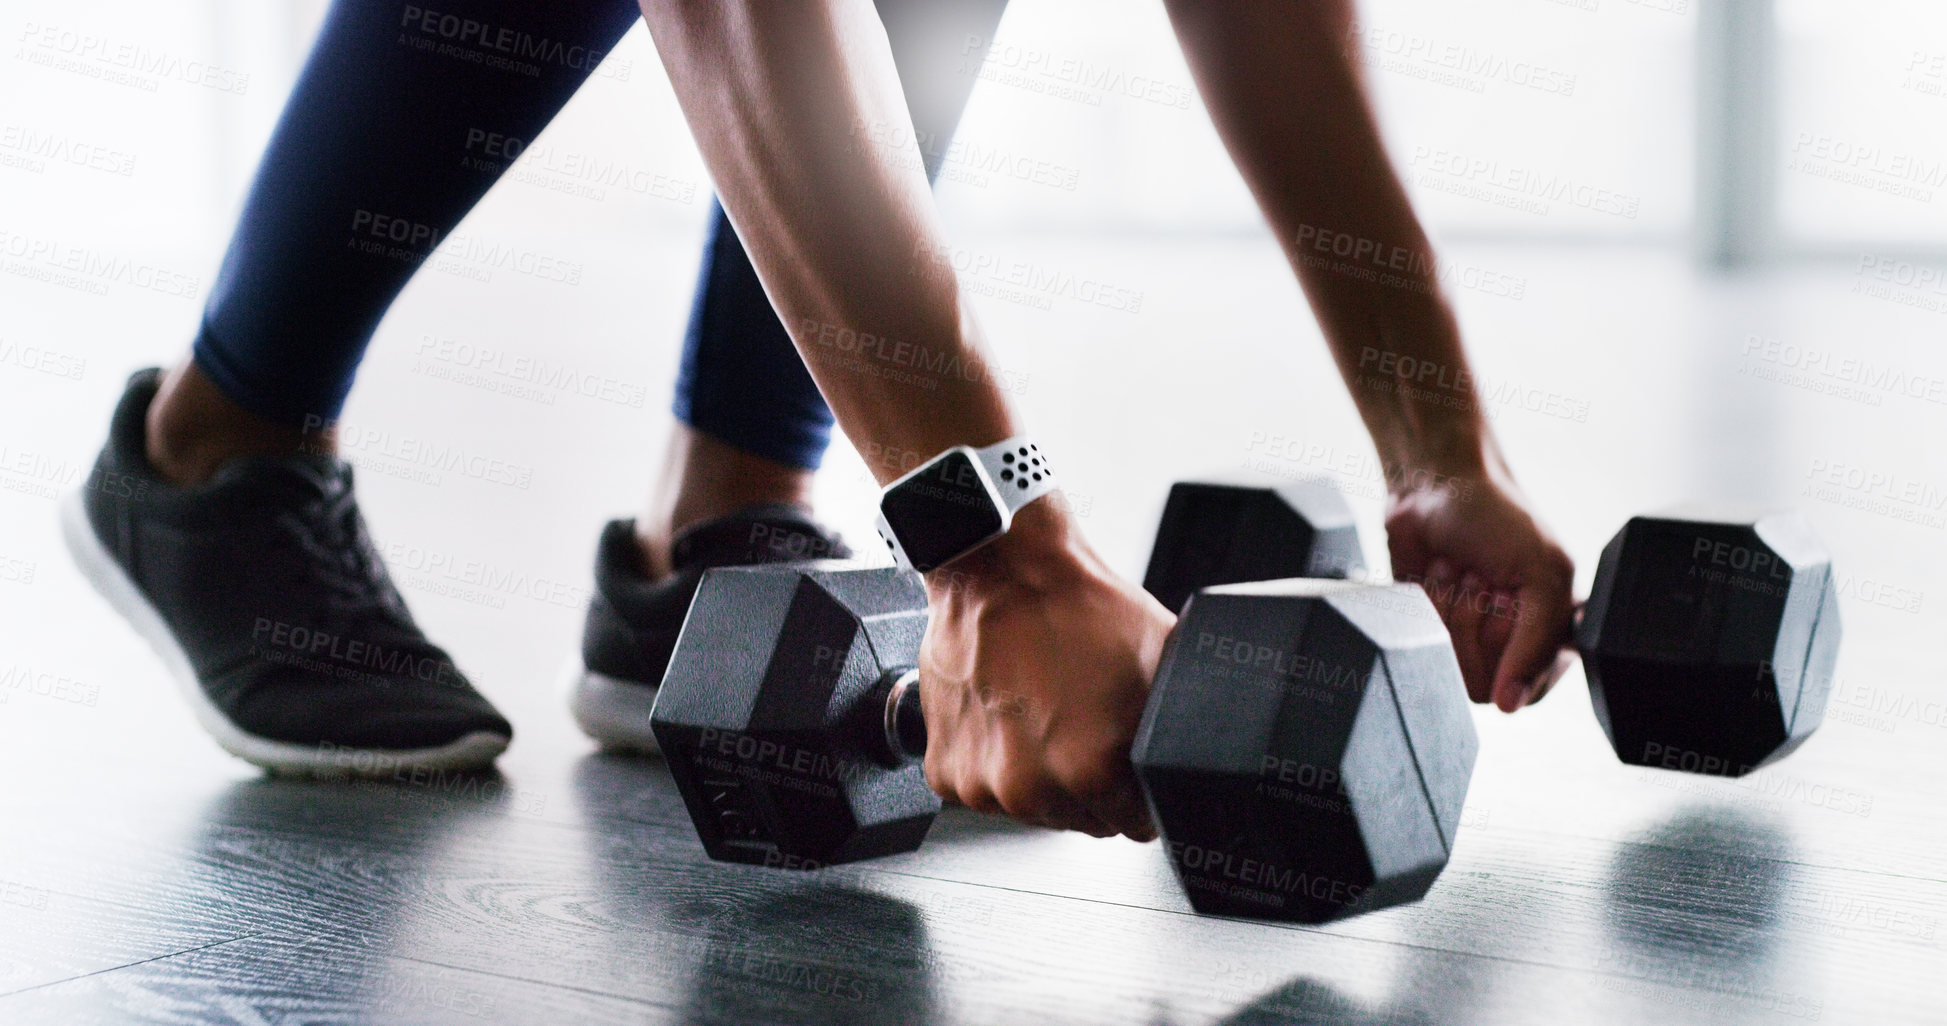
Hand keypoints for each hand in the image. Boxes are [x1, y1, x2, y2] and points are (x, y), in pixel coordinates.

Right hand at [918, 498, 1174, 840]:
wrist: (1002, 569)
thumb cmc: (1076, 607)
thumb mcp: (1161, 662)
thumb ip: (1182, 727)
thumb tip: (1201, 758)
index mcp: (1091, 769)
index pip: (1137, 824)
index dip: (1139, 791)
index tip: (1128, 762)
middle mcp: (1031, 786)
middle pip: (1086, 821)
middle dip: (1092, 784)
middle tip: (1086, 726)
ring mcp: (983, 783)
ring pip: (1035, 810)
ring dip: (1043, 778)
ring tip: (1046, 717)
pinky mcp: (946, 771)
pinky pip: (986, 792)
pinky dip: (996, 765)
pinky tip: (1009, 720)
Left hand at [1384, 456, 1574, 711]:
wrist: (1436, 485)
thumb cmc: (1498, 518)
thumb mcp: (1542, 574)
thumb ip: (1538, 645)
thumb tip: (1510, 705)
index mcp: (1553, 635)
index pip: (1530, 688)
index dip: (1515, 646)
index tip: (1513, 597)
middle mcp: (1508, 646)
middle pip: (1485, 683)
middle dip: (1481, 621)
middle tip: (1485, 577)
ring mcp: (1463, 640)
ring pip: (1450, 667)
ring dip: (1454, 608)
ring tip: (1462, 572)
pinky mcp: (1425, 629)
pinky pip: (1420, 647)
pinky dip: (1428, 605)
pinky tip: (1438, 575)